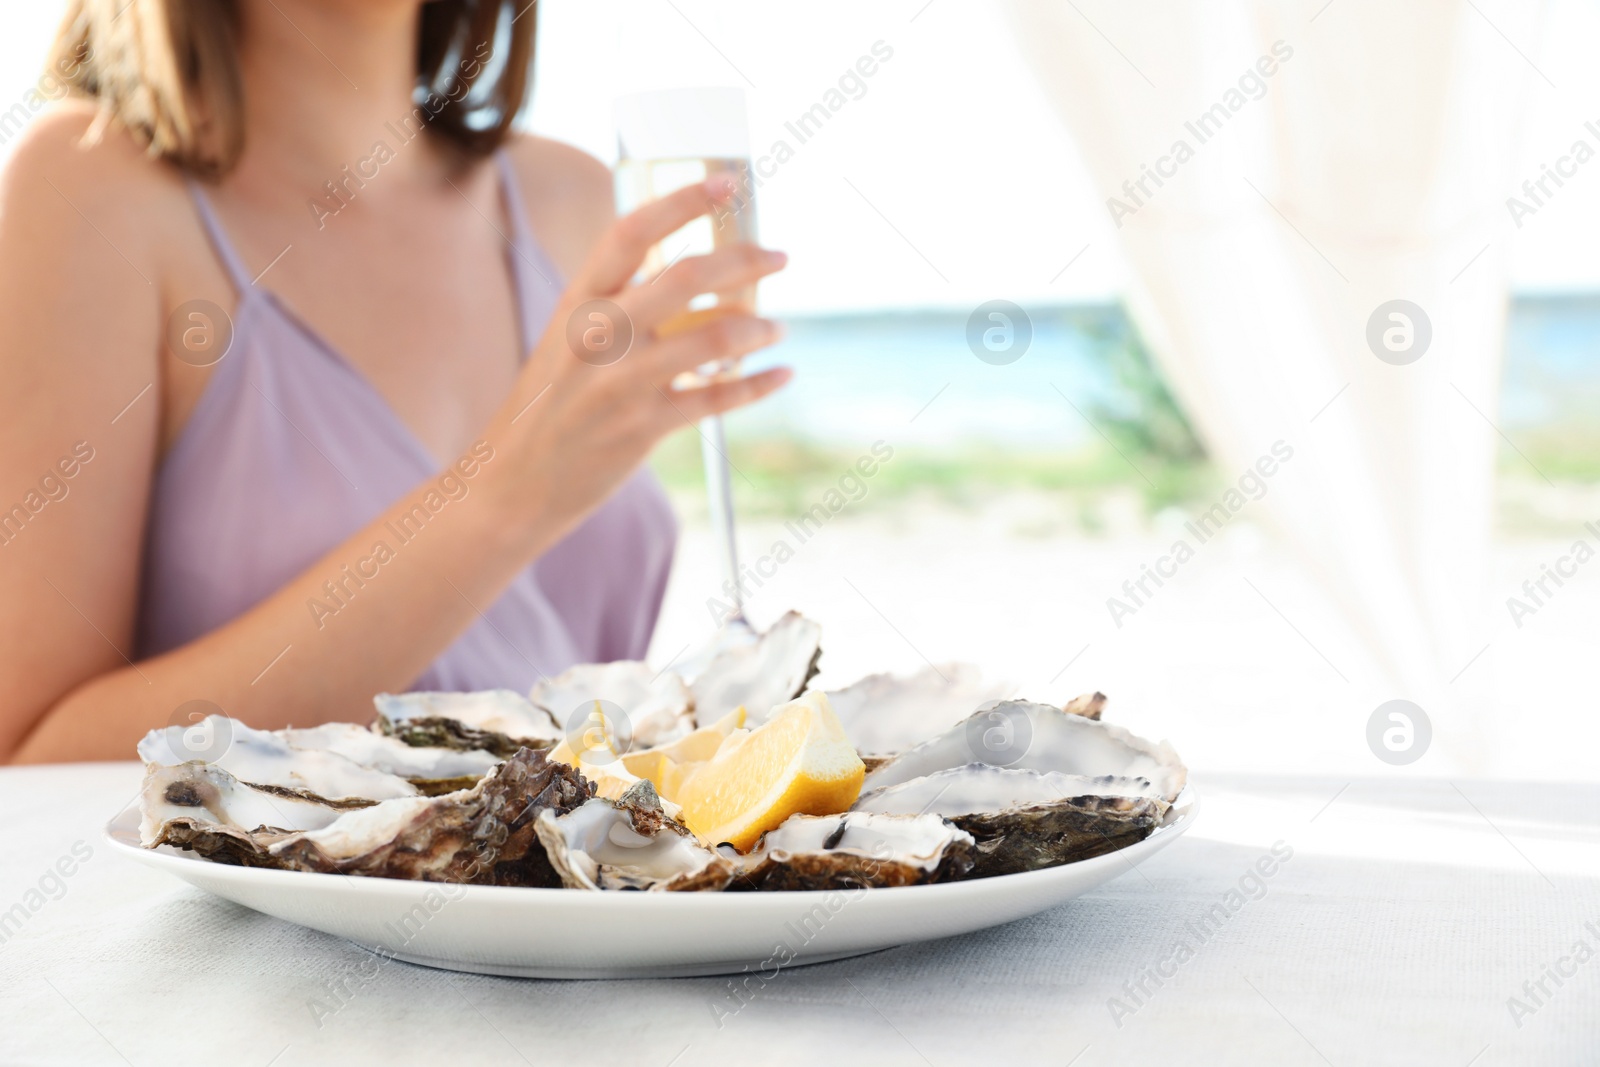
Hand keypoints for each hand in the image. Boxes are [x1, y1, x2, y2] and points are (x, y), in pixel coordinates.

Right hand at [479, 175, 789, 537]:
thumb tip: (691, 276)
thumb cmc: (550, 406)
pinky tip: (781, 374)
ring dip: (759, 327)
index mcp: (576, 302)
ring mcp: (620, 383)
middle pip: (687, 276)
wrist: (513, 483)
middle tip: (779, 258)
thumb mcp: (567, 341)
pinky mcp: (643, 427)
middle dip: (745, 260)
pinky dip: (759, 384)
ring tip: (776, 328)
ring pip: (714, 339)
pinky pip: (717, 397)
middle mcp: (596, 335)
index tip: (727, 183)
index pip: (632, 232)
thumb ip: (616, 306)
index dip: (683, 201)